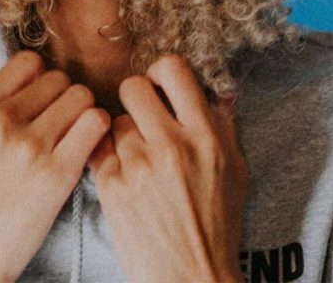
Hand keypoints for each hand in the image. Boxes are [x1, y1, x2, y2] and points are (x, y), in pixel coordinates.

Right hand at [0, 51, 109, 282]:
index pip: (28, 63)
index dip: (39, 79)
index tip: (41, 100)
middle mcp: (1, 121)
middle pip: (58, 78)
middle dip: (63, 97)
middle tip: (59, 124)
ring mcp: (30, 146)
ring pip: (81, 96)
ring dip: (83, 112)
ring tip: (75, 135)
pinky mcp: (57, 174)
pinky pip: (95, 124)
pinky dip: (99, 131)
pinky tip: (87, 148)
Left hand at [88, 54, 246, 282]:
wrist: (191, 278)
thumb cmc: (217, 226)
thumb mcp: (234, 170)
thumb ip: (223, 125)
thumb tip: (216, 88)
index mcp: (206, 136)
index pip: (174, 70)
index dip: (161, 72)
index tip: (160, 85)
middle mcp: (172, 145)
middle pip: (133, 87)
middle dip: (135, 99)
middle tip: (141, 117)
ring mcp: (139, 166)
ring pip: (113, 121)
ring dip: (122, 135)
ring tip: (136, 159)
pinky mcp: (111, 187)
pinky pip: (97, 149)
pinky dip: (106, 157)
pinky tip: (120, 173)